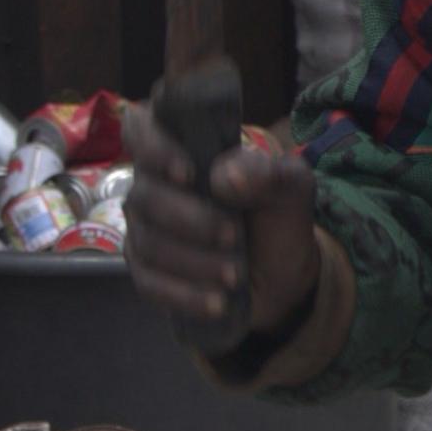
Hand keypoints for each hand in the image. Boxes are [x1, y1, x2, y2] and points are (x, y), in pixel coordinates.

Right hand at [123, 103, 320, 349]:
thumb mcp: (291, 189)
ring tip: (235, 274)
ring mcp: (145, 230)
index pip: (140, 129)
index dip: (153, 146)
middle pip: (145, 195)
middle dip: (190, 219)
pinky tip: (217, 301)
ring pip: (148, 242)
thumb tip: (224, 178)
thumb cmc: (277, 218)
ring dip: (194, 261)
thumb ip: (268, 173)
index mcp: (182, 151)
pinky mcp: (147, 273)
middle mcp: (153, 187)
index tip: (187, 172)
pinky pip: (149, 283)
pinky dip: (185, 294)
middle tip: (234, 237)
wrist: (283, 276)